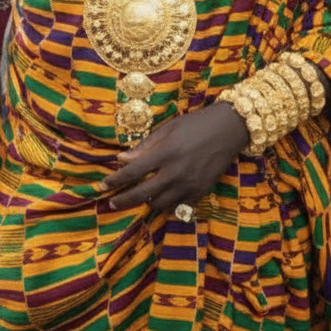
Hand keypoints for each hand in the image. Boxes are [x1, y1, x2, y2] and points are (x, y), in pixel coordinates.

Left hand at [101, 102, 248, 211]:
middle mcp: (175, 172)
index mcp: (164, 153)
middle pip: (143, 194)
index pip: (133, 172)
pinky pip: (178, 205)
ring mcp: (189, 185)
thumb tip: (122, 159)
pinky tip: (161, 198)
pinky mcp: (201, 192)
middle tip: (112, 203)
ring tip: (139, 198)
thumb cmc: (194, 125)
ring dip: (147, 202)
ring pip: (160, 204)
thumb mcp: (167, 130)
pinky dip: (167, 204)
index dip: (115, 180)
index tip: (103, 186)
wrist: (228, 130)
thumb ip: (145, 147)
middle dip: (124, 200)